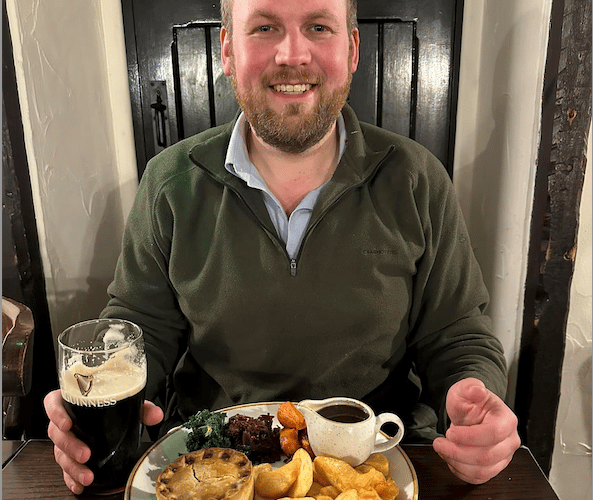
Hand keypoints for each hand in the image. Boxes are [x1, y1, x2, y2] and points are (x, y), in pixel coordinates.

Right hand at [44, 389, 163, 493]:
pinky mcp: (68, 457)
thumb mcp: (125, 404)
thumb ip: (141, 407)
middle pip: (57, 433)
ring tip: (88, 476)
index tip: (67, 423)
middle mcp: (65, 422)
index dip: (56, 413)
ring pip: (60, 454)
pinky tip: (80, 485)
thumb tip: (155, 415)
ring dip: (73, 467)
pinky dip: (71, 479)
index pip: (54, 403)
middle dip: (70, 446)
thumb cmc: (110, 407)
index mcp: (72, 402)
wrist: (109, 419)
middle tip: (86, 454)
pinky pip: (64, 470)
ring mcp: (64, 441)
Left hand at [432, 378, 520, 483]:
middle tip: (439, 443)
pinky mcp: (494, 467)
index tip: (450, 433)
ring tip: (442, 449)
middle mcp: (509, 441)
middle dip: (457, 452)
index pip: (493, 433)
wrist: (470, 412)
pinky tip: (450, 458)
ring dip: (457, 463)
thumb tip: (477, 390)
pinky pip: (478, 478)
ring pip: (482, 471)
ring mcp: (503, 457)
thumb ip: (471, 387)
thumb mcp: (465, 389)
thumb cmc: (470, 401)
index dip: (469, 437)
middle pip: (487, 456)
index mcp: (506, 420)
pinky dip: (460, 471)